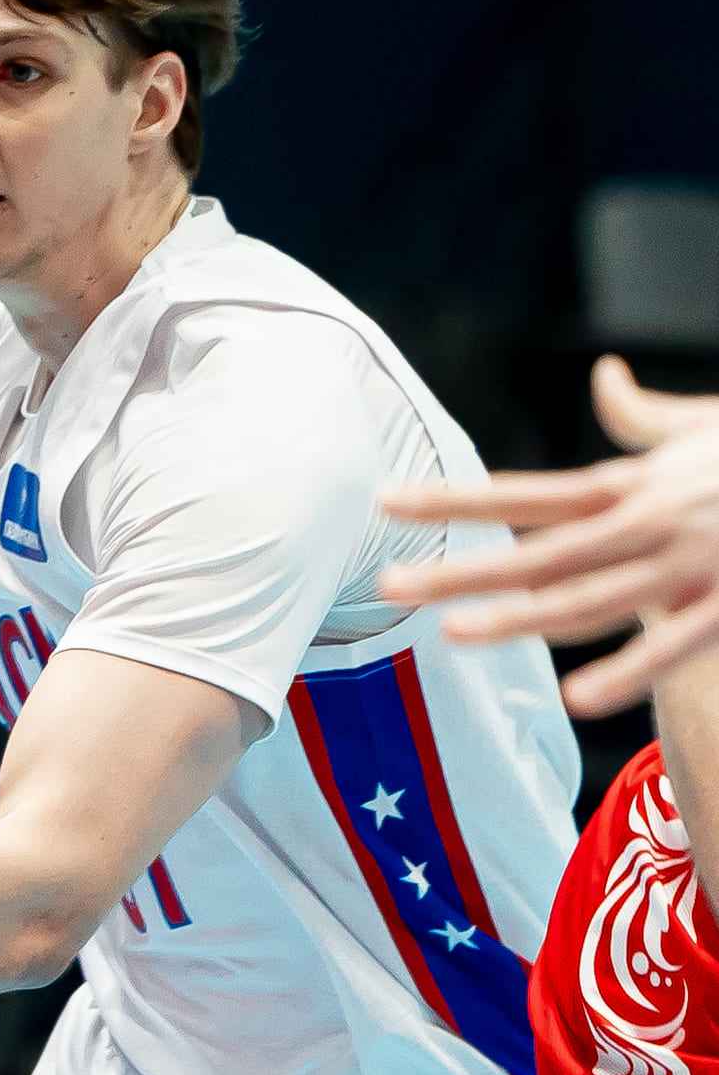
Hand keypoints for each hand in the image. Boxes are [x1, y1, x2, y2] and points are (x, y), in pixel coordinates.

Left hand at [379, 357, 718, 714]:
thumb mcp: (705, 424)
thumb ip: (645, 417)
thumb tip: (604, 375)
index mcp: (634, 485)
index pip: (525, 494)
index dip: (455, 501)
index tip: (388, 504)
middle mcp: (649, 521)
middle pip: (539, 551)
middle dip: (462, 570)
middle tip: (387, 587)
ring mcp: (688, 562)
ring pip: (591, 598)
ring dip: (523, 618)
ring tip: (455, 635)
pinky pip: (676, 643)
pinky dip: (630, 670)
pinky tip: (581, 699)